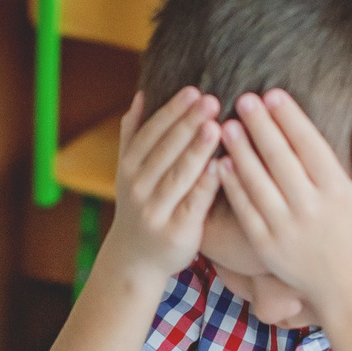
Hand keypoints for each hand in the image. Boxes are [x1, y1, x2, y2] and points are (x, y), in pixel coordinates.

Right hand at [97, 88, 222, 282]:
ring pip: (178, 175)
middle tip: (210, 100)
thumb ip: (134, 134)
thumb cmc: (141, 205)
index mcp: (129, 167)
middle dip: (187, 124)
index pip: (151, 133)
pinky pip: (193, 204)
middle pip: (165, 150)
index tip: (193, 91)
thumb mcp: (129, 171)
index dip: (172, 112)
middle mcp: (138, 187)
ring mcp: (155, 210)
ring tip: (216, 126)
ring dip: (196, 150)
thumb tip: (142, 93)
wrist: (135, 259)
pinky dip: (206, 185)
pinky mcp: (176, 232)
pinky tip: (222, 166)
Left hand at [215, 91, 351, 325]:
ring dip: (240, 152)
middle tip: (244, 100)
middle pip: (279, 158)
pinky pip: (245, 211)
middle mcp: (311, 207)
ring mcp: (286, 228)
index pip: (310, 145)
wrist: (349, 291)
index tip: (273, 95)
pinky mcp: (267, 245)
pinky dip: (232, 187)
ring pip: (257, 182)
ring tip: (226, 126)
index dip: (290, 118)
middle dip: (260, 126)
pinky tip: (220, 165)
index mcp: (338, 191)